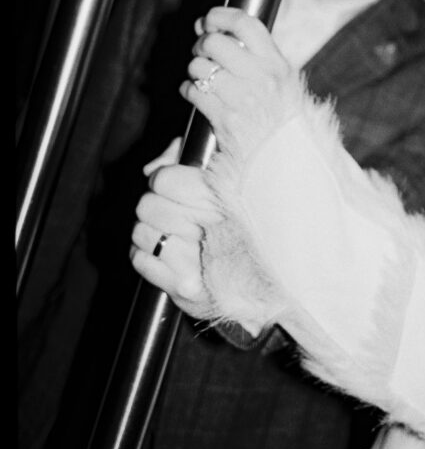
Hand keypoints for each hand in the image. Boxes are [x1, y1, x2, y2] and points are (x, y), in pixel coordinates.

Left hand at [130, 147, 222, 319]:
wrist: (260, 281)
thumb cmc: (239, 223)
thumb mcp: (226, 179)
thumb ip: (185, 159)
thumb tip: (151, 169)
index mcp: (223, 199)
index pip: (164, 180)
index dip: (165, 179)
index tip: (175, 185)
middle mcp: (210, 230)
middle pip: (148, 205)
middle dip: (156, 206)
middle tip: (174, 212)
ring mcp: (194, 263)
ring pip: (140, 232)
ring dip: (151, 232)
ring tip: (173, 235)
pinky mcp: (182, 288)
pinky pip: (139, 260)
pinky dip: (147, 256)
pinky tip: (169, 254)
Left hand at [181, 6, 301, 165]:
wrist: (286, 156)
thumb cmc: (281, 116)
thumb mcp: (280, 79)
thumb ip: (253, 53)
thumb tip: (210, 27)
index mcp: (276, 64)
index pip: (246, 24)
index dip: (221, 16)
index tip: (209, 20)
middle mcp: (261, 78)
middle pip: (215, 42)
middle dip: (202, 45)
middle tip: (202, 53)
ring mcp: (243, 98)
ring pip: (200, 66)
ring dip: (194, 70)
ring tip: (202, 77)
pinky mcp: (225, 118)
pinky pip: (194, 91)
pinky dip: (189, 90)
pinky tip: (197, 95)